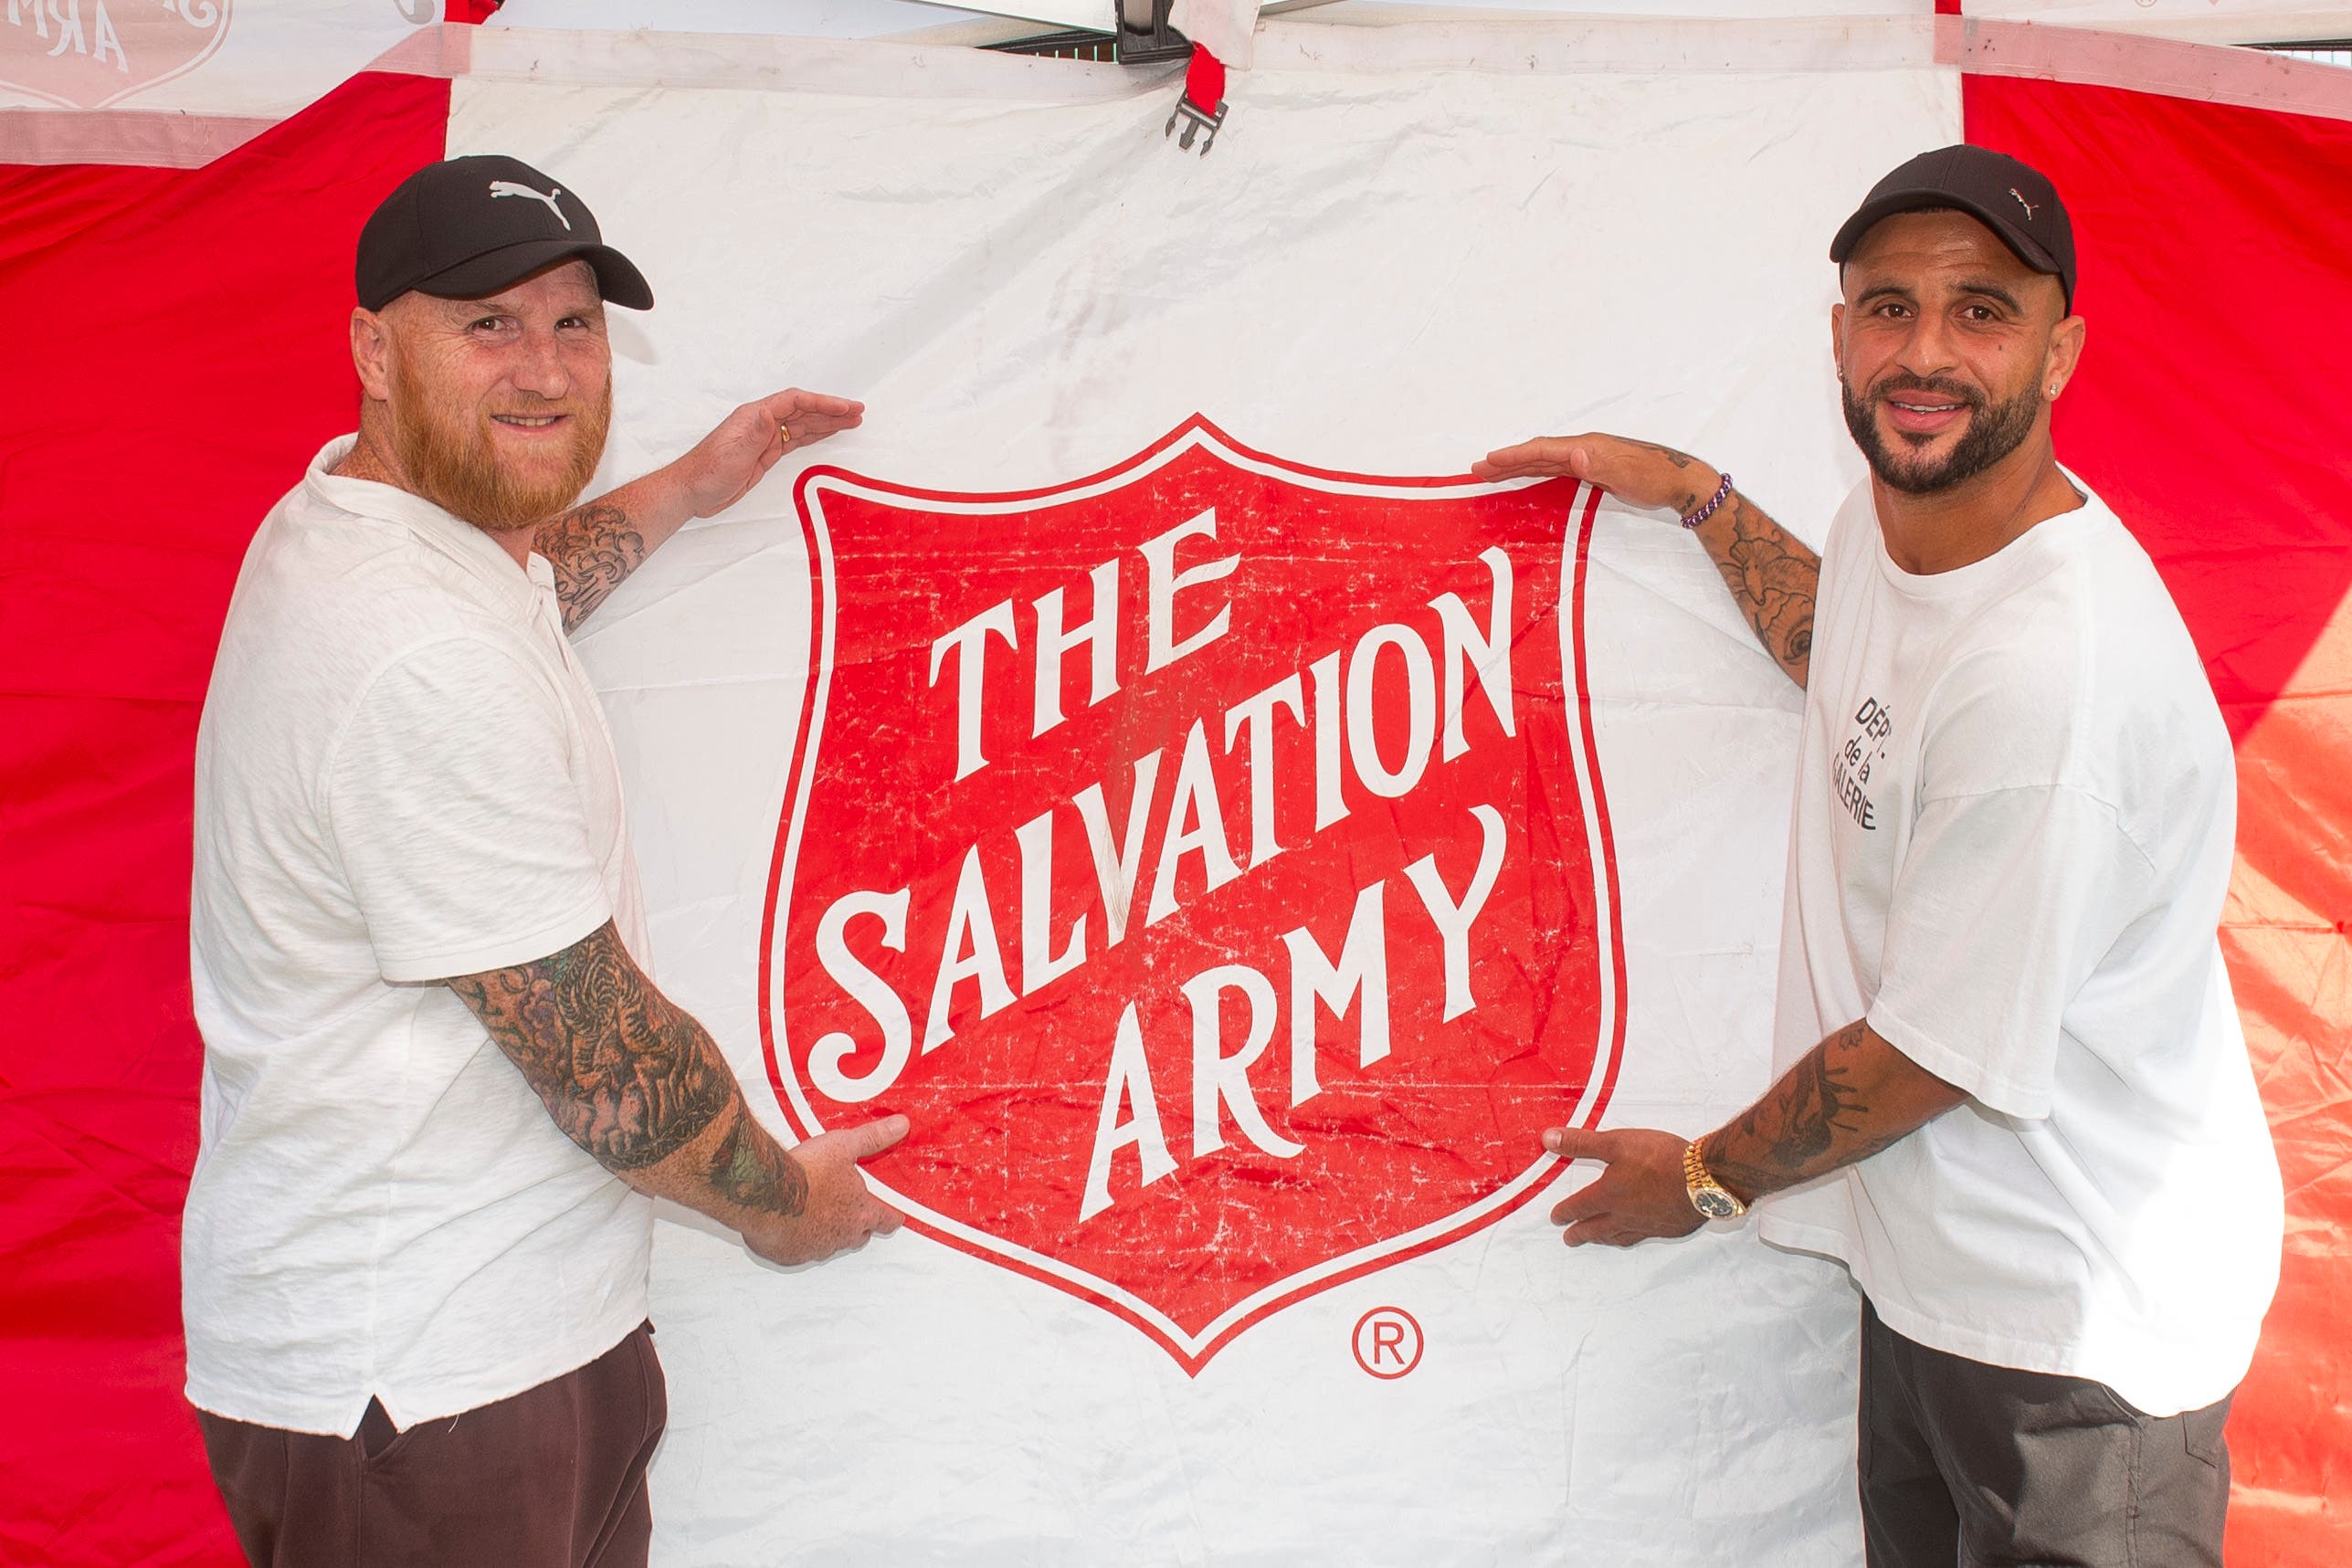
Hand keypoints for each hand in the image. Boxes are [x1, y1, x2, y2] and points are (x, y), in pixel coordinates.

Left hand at [672, 388, 866, 517]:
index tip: (844, 407)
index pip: (795, 402)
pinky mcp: (767, 453)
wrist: (693, 491)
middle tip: (858, 412)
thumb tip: (769, 411)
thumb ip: (754, 432)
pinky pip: (796, 439)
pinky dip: (814, 435)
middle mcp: (762, 422)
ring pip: (803, 424)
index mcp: (755, 416)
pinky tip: (827, 433)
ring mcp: (765, 437)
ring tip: (852, 421)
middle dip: (831, 410)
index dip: (822, 402)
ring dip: (827, 422)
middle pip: (803, 410)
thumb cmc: (708, 471)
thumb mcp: (733, 453)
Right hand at [743, 1113, 907, 1266]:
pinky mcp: (791, 1255)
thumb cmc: (804, 1173)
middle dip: (859, 1225)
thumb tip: (899, 1126)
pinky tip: (789, 1224)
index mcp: (860, 1212)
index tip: (895, 1216)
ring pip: (830, 1245)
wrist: (766, 1193)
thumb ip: (873, 1138)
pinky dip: (797, 1240)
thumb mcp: (844, 1145)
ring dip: (827, 1232)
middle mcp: (842, 1235)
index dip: (892, 1216)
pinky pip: (800, 1252)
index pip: (887, 1219)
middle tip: (852, 1212)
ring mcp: (817, 1248)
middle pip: (860, 1236)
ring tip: (816, 1213)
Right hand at [1472, 433, 1720, 517]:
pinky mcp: (1592, 470)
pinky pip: (1555, 470)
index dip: (1514, 455)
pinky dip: (1536, 472)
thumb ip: (1599, 466)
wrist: (1678, 480)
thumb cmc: (1654, 478)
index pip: (1543, 450)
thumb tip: (1573, 455)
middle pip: (1538, 454)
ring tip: (1493, 472)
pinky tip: (1528, 477)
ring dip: (1518, 466)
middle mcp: (1583, 449)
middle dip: (1507, 461)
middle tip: (1478, 469)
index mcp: (1587, 447)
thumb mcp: (1627, 474)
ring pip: (1544, 461)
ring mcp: (1587, 458)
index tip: (1489, 461)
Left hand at [1542, 1126, 1705, 1247]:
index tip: (1556, 1218)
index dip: (1565, 1212)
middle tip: (1569, 1239)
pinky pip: (1644, 1237)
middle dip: (1580, 1233)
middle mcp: (1624, 1215)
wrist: (1705, 1179)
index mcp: (1608, 1195)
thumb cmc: (1660, 1158)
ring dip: (1604, 1239)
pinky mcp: (1669, 1229)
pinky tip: (1637, 1233)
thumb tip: (1548, 1139)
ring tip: (1599, 1240)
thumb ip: (1582, 1143)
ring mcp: (1647, 1225)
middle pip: (1596, 1229)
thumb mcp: (1616, 1142)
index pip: (1579, 1206)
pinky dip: (1633, 1237)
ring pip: (1619, 1237)